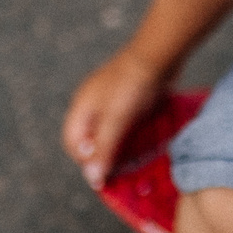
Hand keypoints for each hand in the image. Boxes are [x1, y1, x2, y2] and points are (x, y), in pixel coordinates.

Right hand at [60, 47, 170, 189]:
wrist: (158, 55)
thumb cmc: (133, 85)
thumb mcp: (116, 119)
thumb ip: (104, 148)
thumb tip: (92, 177)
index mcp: (81, 108)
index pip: (73, 144)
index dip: (86, 161)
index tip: (105, 177)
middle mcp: (92, 108)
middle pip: (90, 142)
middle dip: (103, 158)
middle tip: (122, 174)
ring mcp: (110, 105)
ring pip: (108, 136)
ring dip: (118, 151)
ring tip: (134, 165)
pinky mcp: (127, 104)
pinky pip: (123, 128)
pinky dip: (130, 140)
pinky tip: (144, 148)